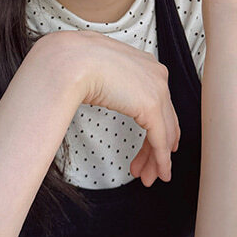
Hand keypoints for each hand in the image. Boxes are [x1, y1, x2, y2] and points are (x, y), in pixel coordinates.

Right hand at [40, 28, 180, 189]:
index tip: (152, 148)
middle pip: (165, 120)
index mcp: (144, 64)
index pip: (160, 103)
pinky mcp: (151, 106)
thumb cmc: (74, 63)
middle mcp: (156, 75)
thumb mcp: (98, 74)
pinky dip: (161, 159)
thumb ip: (109, 84)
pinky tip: (158, 172)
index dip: (158, 129)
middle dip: (157, 149)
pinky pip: (160, 139)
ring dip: (157, 159)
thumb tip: (101, 92)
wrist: (70, 59)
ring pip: (165, 133)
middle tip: (150, 169)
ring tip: (147, 176)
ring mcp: (157, 89)